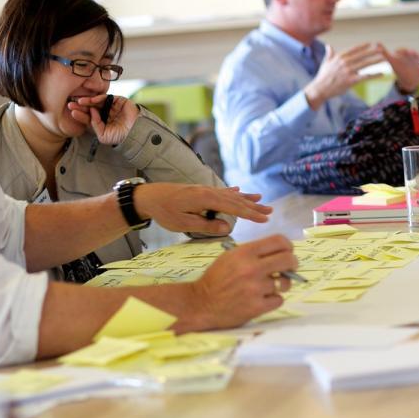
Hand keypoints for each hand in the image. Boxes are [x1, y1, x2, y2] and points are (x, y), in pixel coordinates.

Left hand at [67, 94, 138, 144]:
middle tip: (71, 104)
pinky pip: (107, 97)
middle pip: (91, 108)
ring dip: (88, 101)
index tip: (72, 112)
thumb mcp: (103, 135)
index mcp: (101, 123)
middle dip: (81, 106)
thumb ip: (95, 124)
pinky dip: (99, 98)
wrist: (135, 133)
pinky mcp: (118, 101)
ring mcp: (112, 107)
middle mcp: (105, 114)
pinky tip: (92, 100)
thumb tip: (90, 112)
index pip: (88, 117)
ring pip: (97, 102)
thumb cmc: (120, 137)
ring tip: (80, 101)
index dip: (81, 115)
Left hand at [133, 183, 271, 235]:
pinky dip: (233, 192)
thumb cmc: (164, 212)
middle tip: (270, 212)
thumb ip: (206, 226)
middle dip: (254, 206)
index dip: (250, 214)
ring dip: (247, 199)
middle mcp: (208, 191)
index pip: (233, 207)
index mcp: (205, 199)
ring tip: (262, 200)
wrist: (149, 197)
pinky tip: (240, 190)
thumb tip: (228, 227)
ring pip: (230, 195)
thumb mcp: (183, 223)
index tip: (264, 219)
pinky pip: (221, 191)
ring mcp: (205, 190)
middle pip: (236, 200)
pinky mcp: (200, 191)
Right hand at [191, 235, 297, 327]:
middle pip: (288, 260)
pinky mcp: (257, 306)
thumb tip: (279, 253)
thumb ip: (253, 253)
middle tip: (289, 268)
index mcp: (245, 252)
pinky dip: (273, 300)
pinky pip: (279, 299)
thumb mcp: (230, 257)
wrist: (201, 303)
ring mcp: (256, 288)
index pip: (279, 241)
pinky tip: (262, 299)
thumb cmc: (216, 279)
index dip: (288, 246)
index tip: (287, 252)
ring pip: (284, 282)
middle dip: (292, 264)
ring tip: (268, 286)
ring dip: (280, 284)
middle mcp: (252, 268)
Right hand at [304, 43, 383, 109]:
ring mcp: (348, 71)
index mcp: (340, 57)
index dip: (364, 46)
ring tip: (384, 58)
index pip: (354, 49)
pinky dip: (374, 75)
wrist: (319, 89)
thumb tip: (328, 46)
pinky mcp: (350, 81)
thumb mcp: (326, 63)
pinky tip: (381, 73)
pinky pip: (365, 77)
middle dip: (373, 51)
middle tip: (382, 48)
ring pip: (365, 64)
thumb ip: (329, 53)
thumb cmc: (323, 77)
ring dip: (376, 61)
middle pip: (362, 55)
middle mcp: (345, 62)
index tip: (372, 43)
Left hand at [384, 46, 418, 93]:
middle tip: (411, 52)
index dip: (402, 51)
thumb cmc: (399, 67)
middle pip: (414, 54)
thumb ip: (385, 52)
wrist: (408, 79)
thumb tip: (376, 42)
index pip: (404, 51)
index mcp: (405, 54)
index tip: (400, 51)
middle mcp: (413, 57)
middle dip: (413, 53)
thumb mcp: (392, 60)